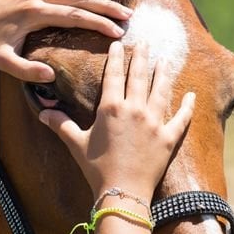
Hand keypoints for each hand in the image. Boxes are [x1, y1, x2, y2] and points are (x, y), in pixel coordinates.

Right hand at [38, 41, 194, 200]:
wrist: (123, 191)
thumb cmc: (96, 168)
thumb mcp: (76, 144)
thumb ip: (60, 125)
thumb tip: (42, 113)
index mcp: (111, 108)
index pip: (113, 76)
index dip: (115, 58)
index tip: (118, 44)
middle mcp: (135, 110)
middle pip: (139, 77)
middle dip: (142, 57)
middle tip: (145, 43)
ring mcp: (154, 123)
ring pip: (161, 91)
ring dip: (164, 73)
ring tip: (166, 60)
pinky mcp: (169, 138)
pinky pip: (182, 118)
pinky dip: (187, 105)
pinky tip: (191, 95)